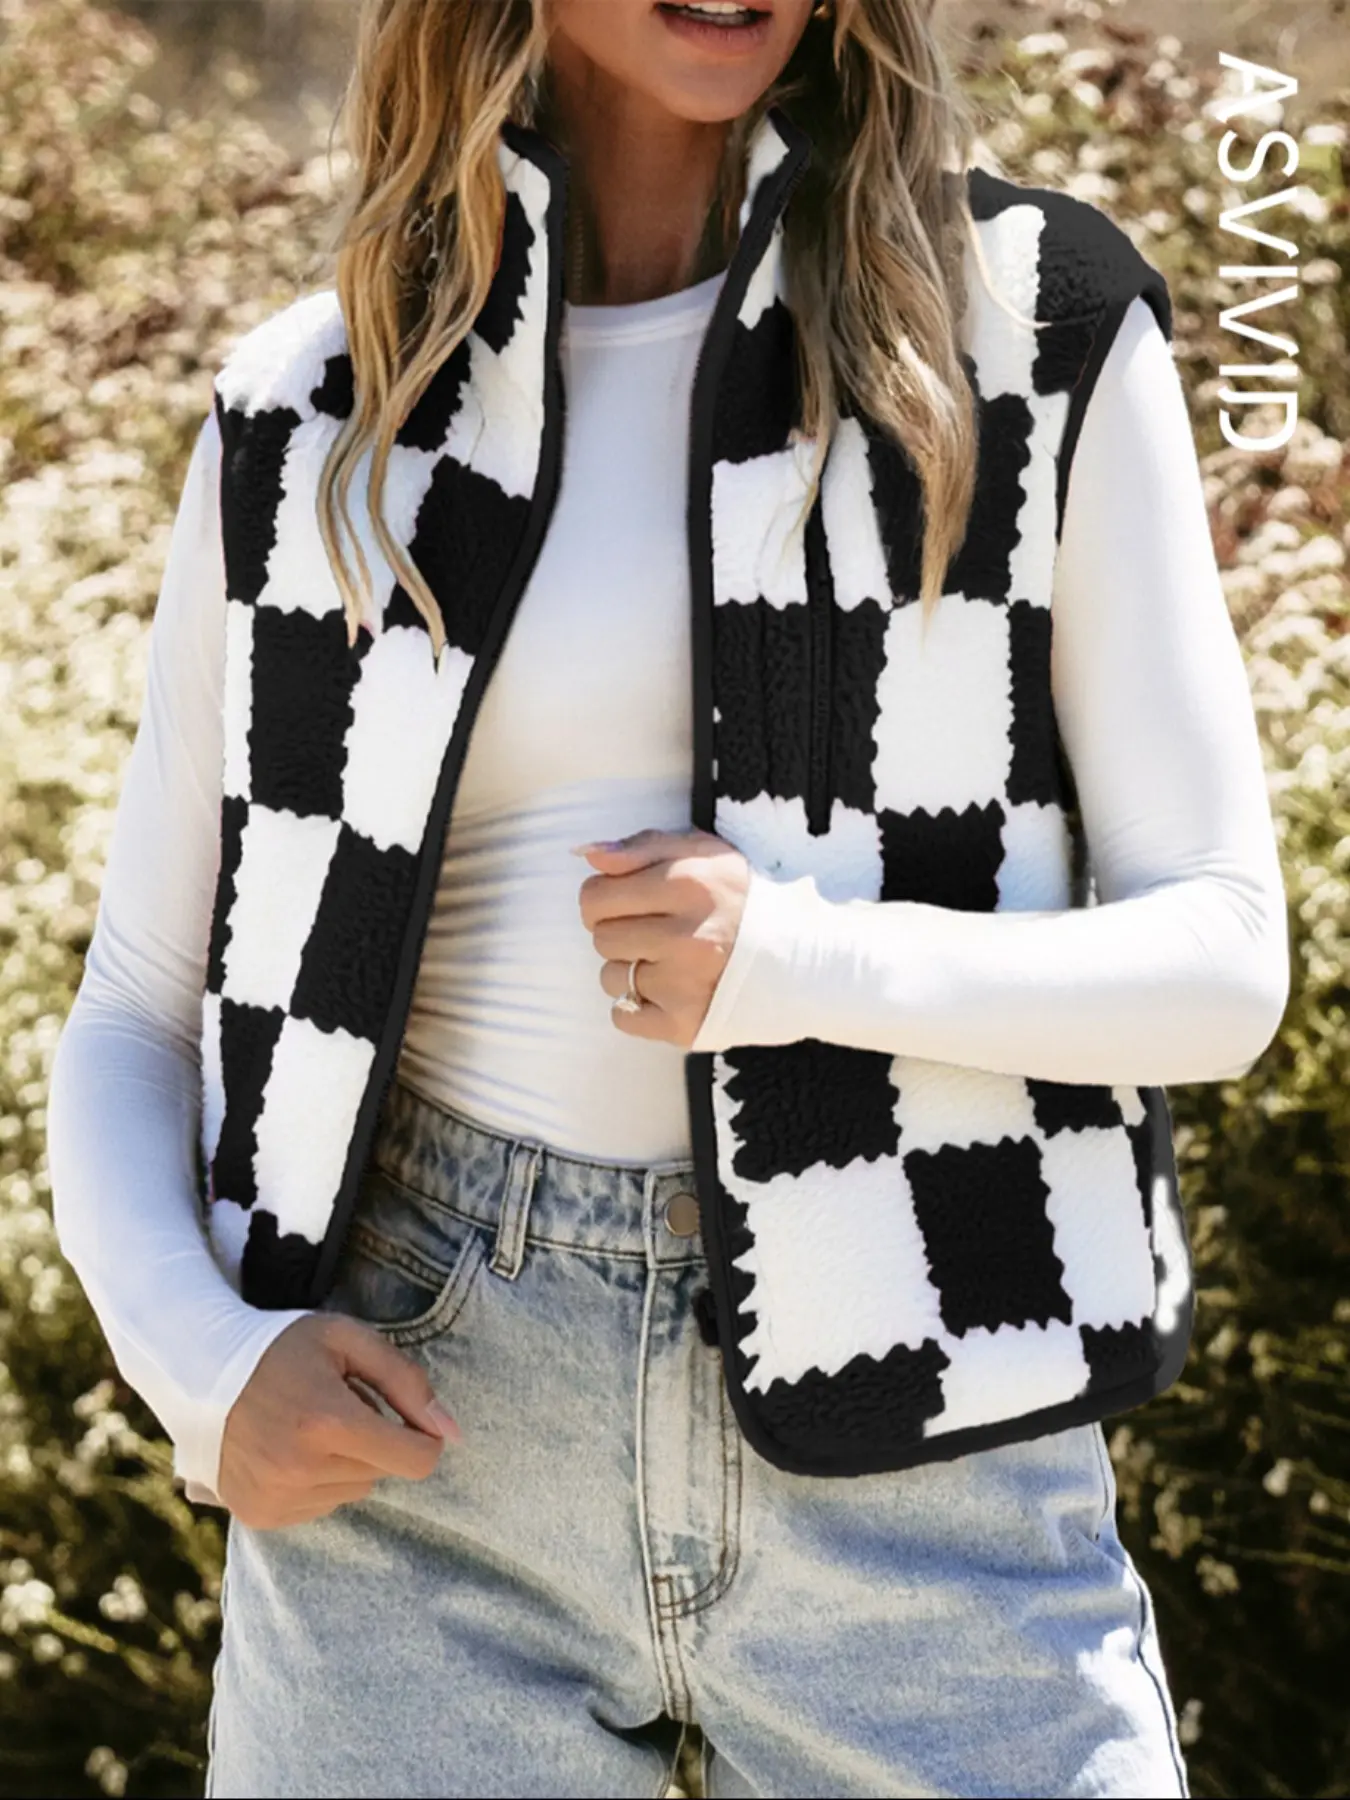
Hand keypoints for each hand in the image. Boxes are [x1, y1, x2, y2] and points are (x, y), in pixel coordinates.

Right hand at [217, 1313, 460, 1529]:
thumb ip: (407, 1381)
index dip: (422, 1437)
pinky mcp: (259, 1514)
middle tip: (338, 1406)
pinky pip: (320, 1507)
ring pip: (353, 1491)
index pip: (415, 1460)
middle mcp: (301, 1469)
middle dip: (375, 1441)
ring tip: (310, 1425)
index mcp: (329, 1422)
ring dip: (346, 1463)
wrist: (199, 1372)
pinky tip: (290, 1449)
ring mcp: (276, 1497)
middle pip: (383, 1473)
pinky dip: (317, 1481)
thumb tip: (452, 1432)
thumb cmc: (281, 1348)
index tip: (406, 1416)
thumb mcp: (348, 1340)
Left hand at [573, 827, 750, 1047]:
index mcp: (688, 886)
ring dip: (632, 969)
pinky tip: (670, 990)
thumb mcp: (703, 854)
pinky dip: (638, 1006)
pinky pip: (622, 1016)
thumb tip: (586, 855)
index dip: (604, 898)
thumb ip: (641, 847)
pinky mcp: (684, 1024)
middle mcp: (687, 937)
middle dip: (621, 932)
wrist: (804, 959)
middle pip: (601, 938)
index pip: (596, 896)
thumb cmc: (743, 900)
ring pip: (610, 978)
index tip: (628, 902)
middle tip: (656, 932)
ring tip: (670, 961)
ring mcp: (685, 985)